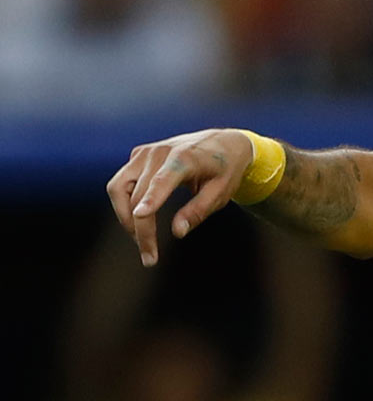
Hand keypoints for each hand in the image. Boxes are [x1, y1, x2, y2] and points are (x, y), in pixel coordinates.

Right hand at [106, 129, 253, 266]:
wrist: (224, 143)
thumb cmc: (226, 170)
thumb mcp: (221, 192)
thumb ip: (199, 211)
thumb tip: (177, 232)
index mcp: (185, 158)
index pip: (162, 181)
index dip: (150, 199)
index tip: (140, 215)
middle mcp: (160, 152)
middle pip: (138, 195)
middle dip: (140, 229)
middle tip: (150, 256)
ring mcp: (145, 152)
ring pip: (118, 188)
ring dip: (124, 217)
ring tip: (141, 240)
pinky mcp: (138, 155)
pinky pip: (121, 183)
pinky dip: (125, 203)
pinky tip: (142, 218)